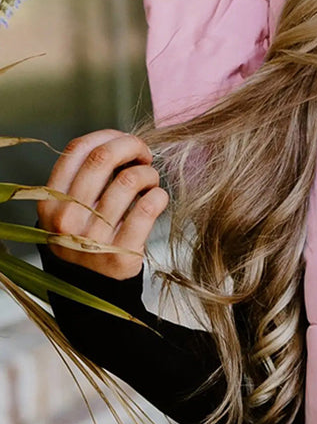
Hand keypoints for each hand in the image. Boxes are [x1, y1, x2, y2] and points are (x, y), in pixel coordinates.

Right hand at [36, 129, 168, 279]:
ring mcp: (92, 238)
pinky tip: (157, 198)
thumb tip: (121, 141)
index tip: (126, 141)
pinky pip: (147, 208)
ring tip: (150, 182)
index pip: (78, 149)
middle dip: (132, 146)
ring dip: (148, 174)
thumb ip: (86, 176)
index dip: (108, 136)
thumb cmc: (88, 234)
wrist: (92, 287)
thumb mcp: (71, 207)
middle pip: (103, 158)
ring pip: (129, 180)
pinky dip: (159, 195)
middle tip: (144, 155)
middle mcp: (66, 219)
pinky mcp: (121, 254)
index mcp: (50, 200)